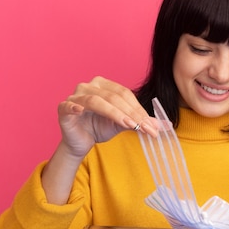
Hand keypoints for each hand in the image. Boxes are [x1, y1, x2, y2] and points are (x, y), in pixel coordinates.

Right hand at [41, 77, 157, 204]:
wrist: (81, 142)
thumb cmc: (100, 128)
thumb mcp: (124, 124)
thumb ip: (141, 122)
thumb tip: (164, 126)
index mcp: (104, 85)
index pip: (125, 95)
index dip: (139, 110)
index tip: (152, 127)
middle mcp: (89, 86)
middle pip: (114, 98)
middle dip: (132, 114)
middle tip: (145, 128)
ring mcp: (75, 96)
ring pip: (97, 101)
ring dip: (115, 114)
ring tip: (129, 125)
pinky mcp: (63, 108)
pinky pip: (69, 106)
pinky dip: (74, 107)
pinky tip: (80, 112)